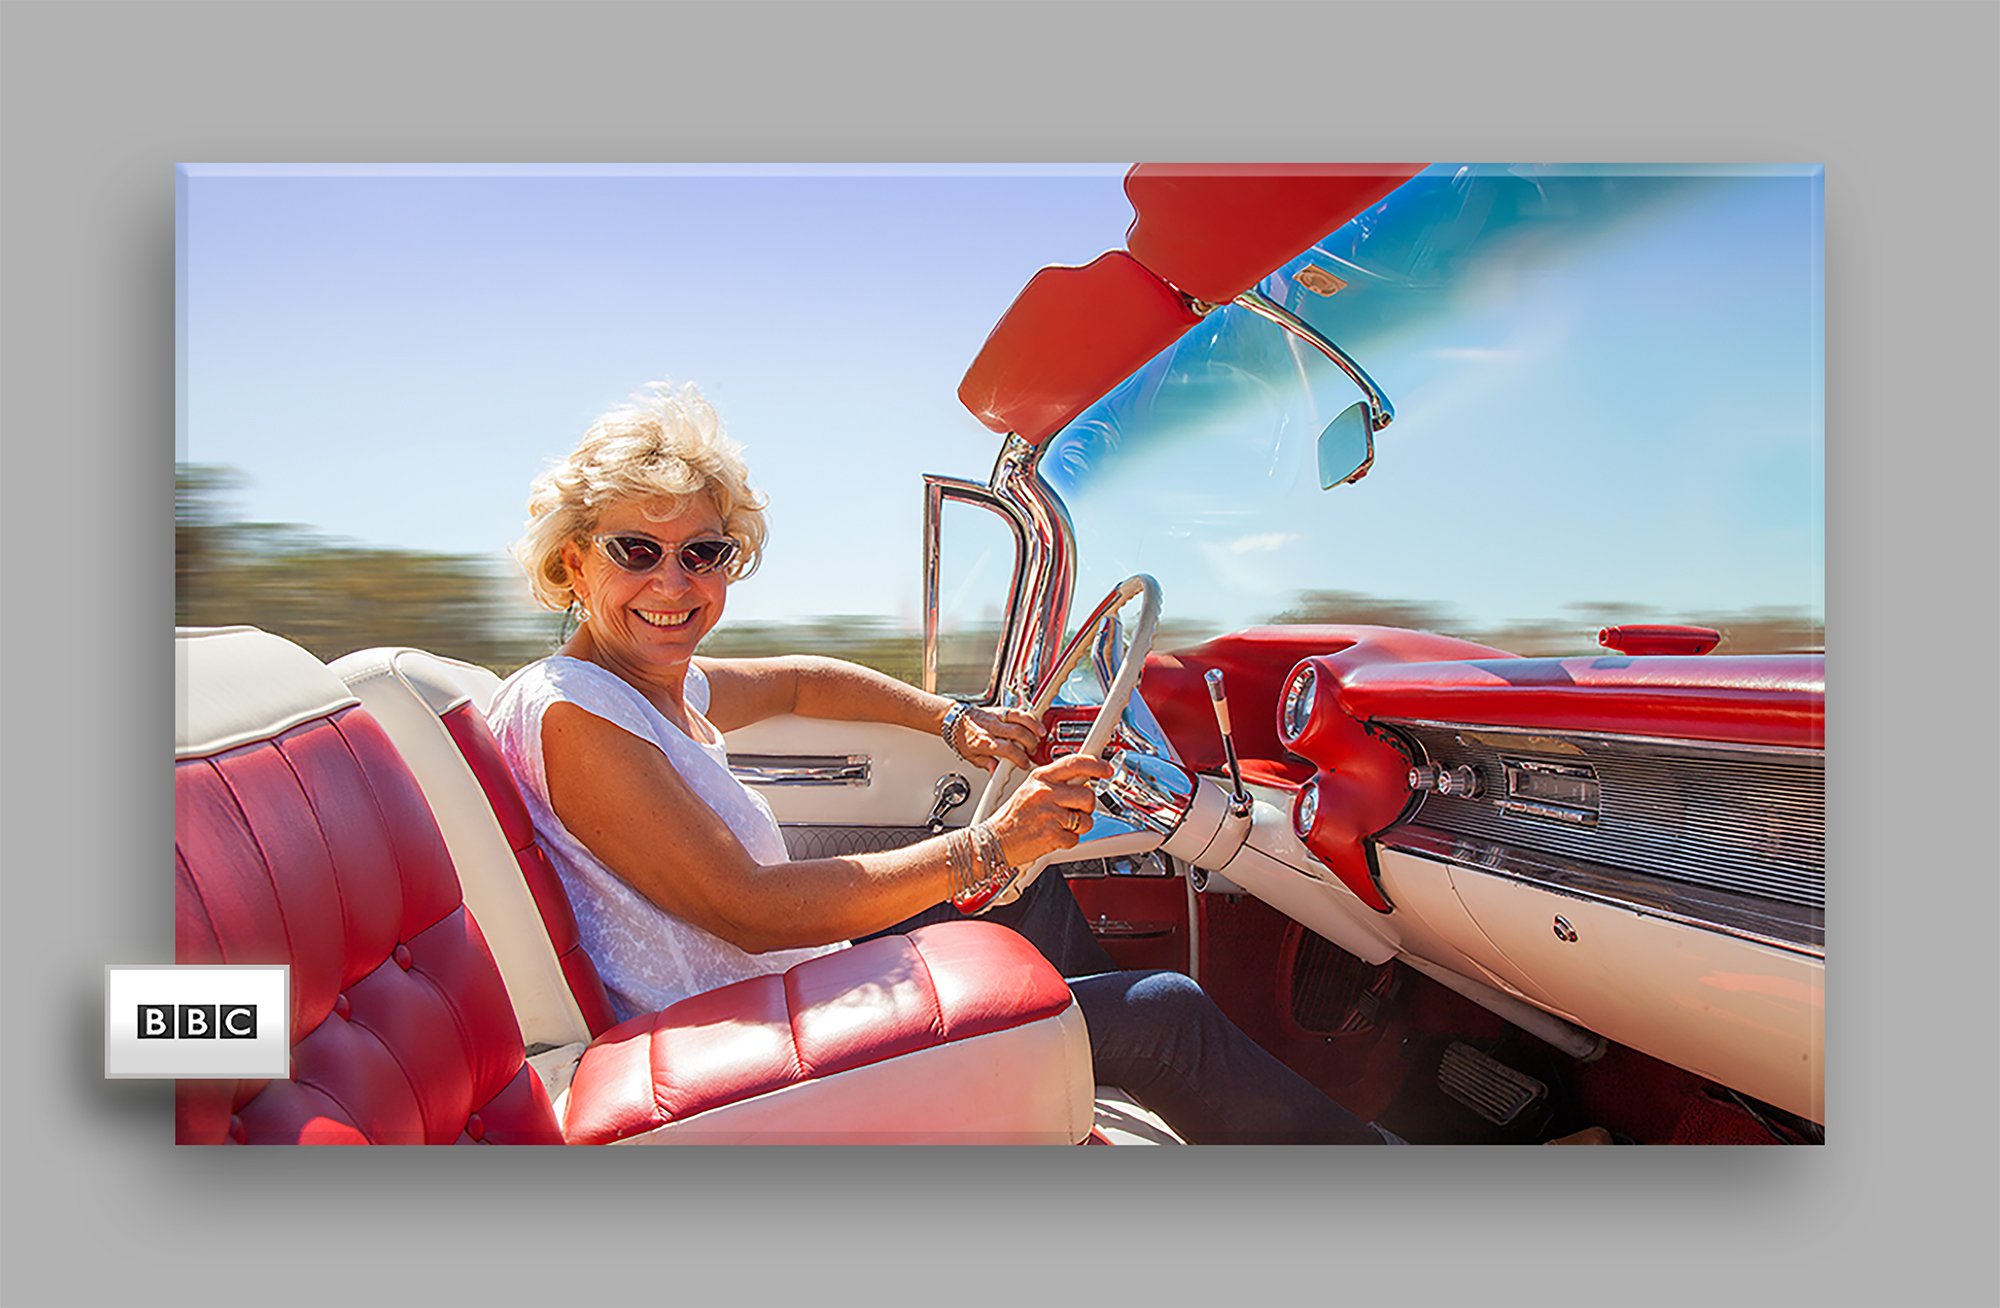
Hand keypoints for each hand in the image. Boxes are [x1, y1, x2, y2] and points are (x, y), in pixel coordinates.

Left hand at [951, 705, 1045, 772]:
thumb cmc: (962, 738)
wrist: (954, 719)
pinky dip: (1029, 717)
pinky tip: (1035, 724)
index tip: (1024, 764)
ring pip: (1020, 717)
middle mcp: (992, 727)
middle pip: (1018, 733)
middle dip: (1030, 743)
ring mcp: (997, 716)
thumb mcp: (971, 757)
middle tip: (1032, 752)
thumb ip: (986, 764)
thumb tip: (997, 772)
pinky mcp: (1000, 710)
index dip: (1020, 758)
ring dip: (1034, 726)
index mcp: (983, 741)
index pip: (1007, 749)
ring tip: (1041, 735)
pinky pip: (1018, 711)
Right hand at [987, 753, 1111, 866]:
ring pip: (1085, 819)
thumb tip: (1084, 781)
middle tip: (1075, 810)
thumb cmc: (1012, 818)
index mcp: (1040, 778)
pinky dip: (1067, 841)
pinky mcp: (1052, 835)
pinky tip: (1052, 837)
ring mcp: (1049, 814)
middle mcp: (1045, 793)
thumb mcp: (1030, 790)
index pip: (1075, 763)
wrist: (993, 842)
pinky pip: (1075, 838)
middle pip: (1088, 795)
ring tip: (1059, 825)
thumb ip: (1056, 784)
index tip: (1106, 769)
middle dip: (1087, 806)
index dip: (1096, 764)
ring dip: (1078, 826)